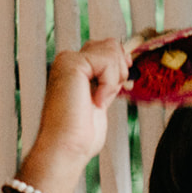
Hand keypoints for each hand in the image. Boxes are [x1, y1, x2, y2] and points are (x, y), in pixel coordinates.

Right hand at [24, 38, 131, 176]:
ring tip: (100, 99)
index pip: (106, 49)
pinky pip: (107, 61)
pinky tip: (96, 101)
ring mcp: (68, 60)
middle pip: (111, 44)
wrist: (66, 148)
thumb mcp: (101, 99)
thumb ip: (108, 80)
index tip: (121, 86)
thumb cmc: (81, 134)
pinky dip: (109, 84)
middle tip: (109, 95)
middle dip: (120, 69)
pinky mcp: (72, 64)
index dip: (120, 65)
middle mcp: (68, 61)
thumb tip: (125, 63)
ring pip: (112, 50)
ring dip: (115, 78)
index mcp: (74, 68)